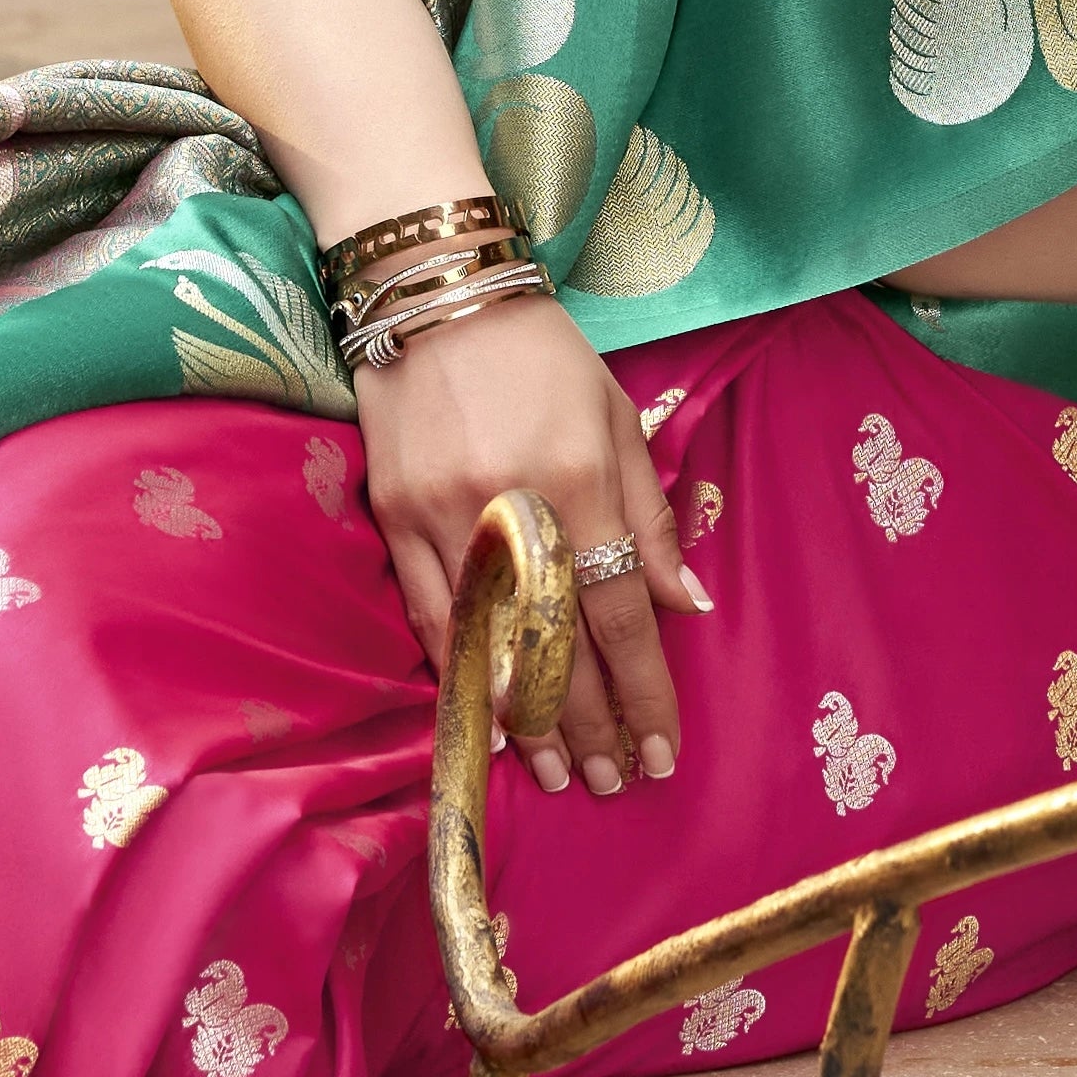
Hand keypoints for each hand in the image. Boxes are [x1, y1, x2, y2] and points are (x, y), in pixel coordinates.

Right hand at [354, 294, 708, 800]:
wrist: (437, 294)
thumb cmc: (543, 354)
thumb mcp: (616, 416)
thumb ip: (648, 514)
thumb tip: (682, 606)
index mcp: (579, 477)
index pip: (618, 611)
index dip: (644, 690)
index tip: (663, 747)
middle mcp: (513, 505)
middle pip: (557, 643)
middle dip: (592, 724)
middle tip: (614, 781)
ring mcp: (445, 516)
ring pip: (491, 643)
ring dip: (528, 719)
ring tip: (559, 773)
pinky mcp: (395, 517)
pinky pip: (433, 618)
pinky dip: (462, 675)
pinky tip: (488, 720)